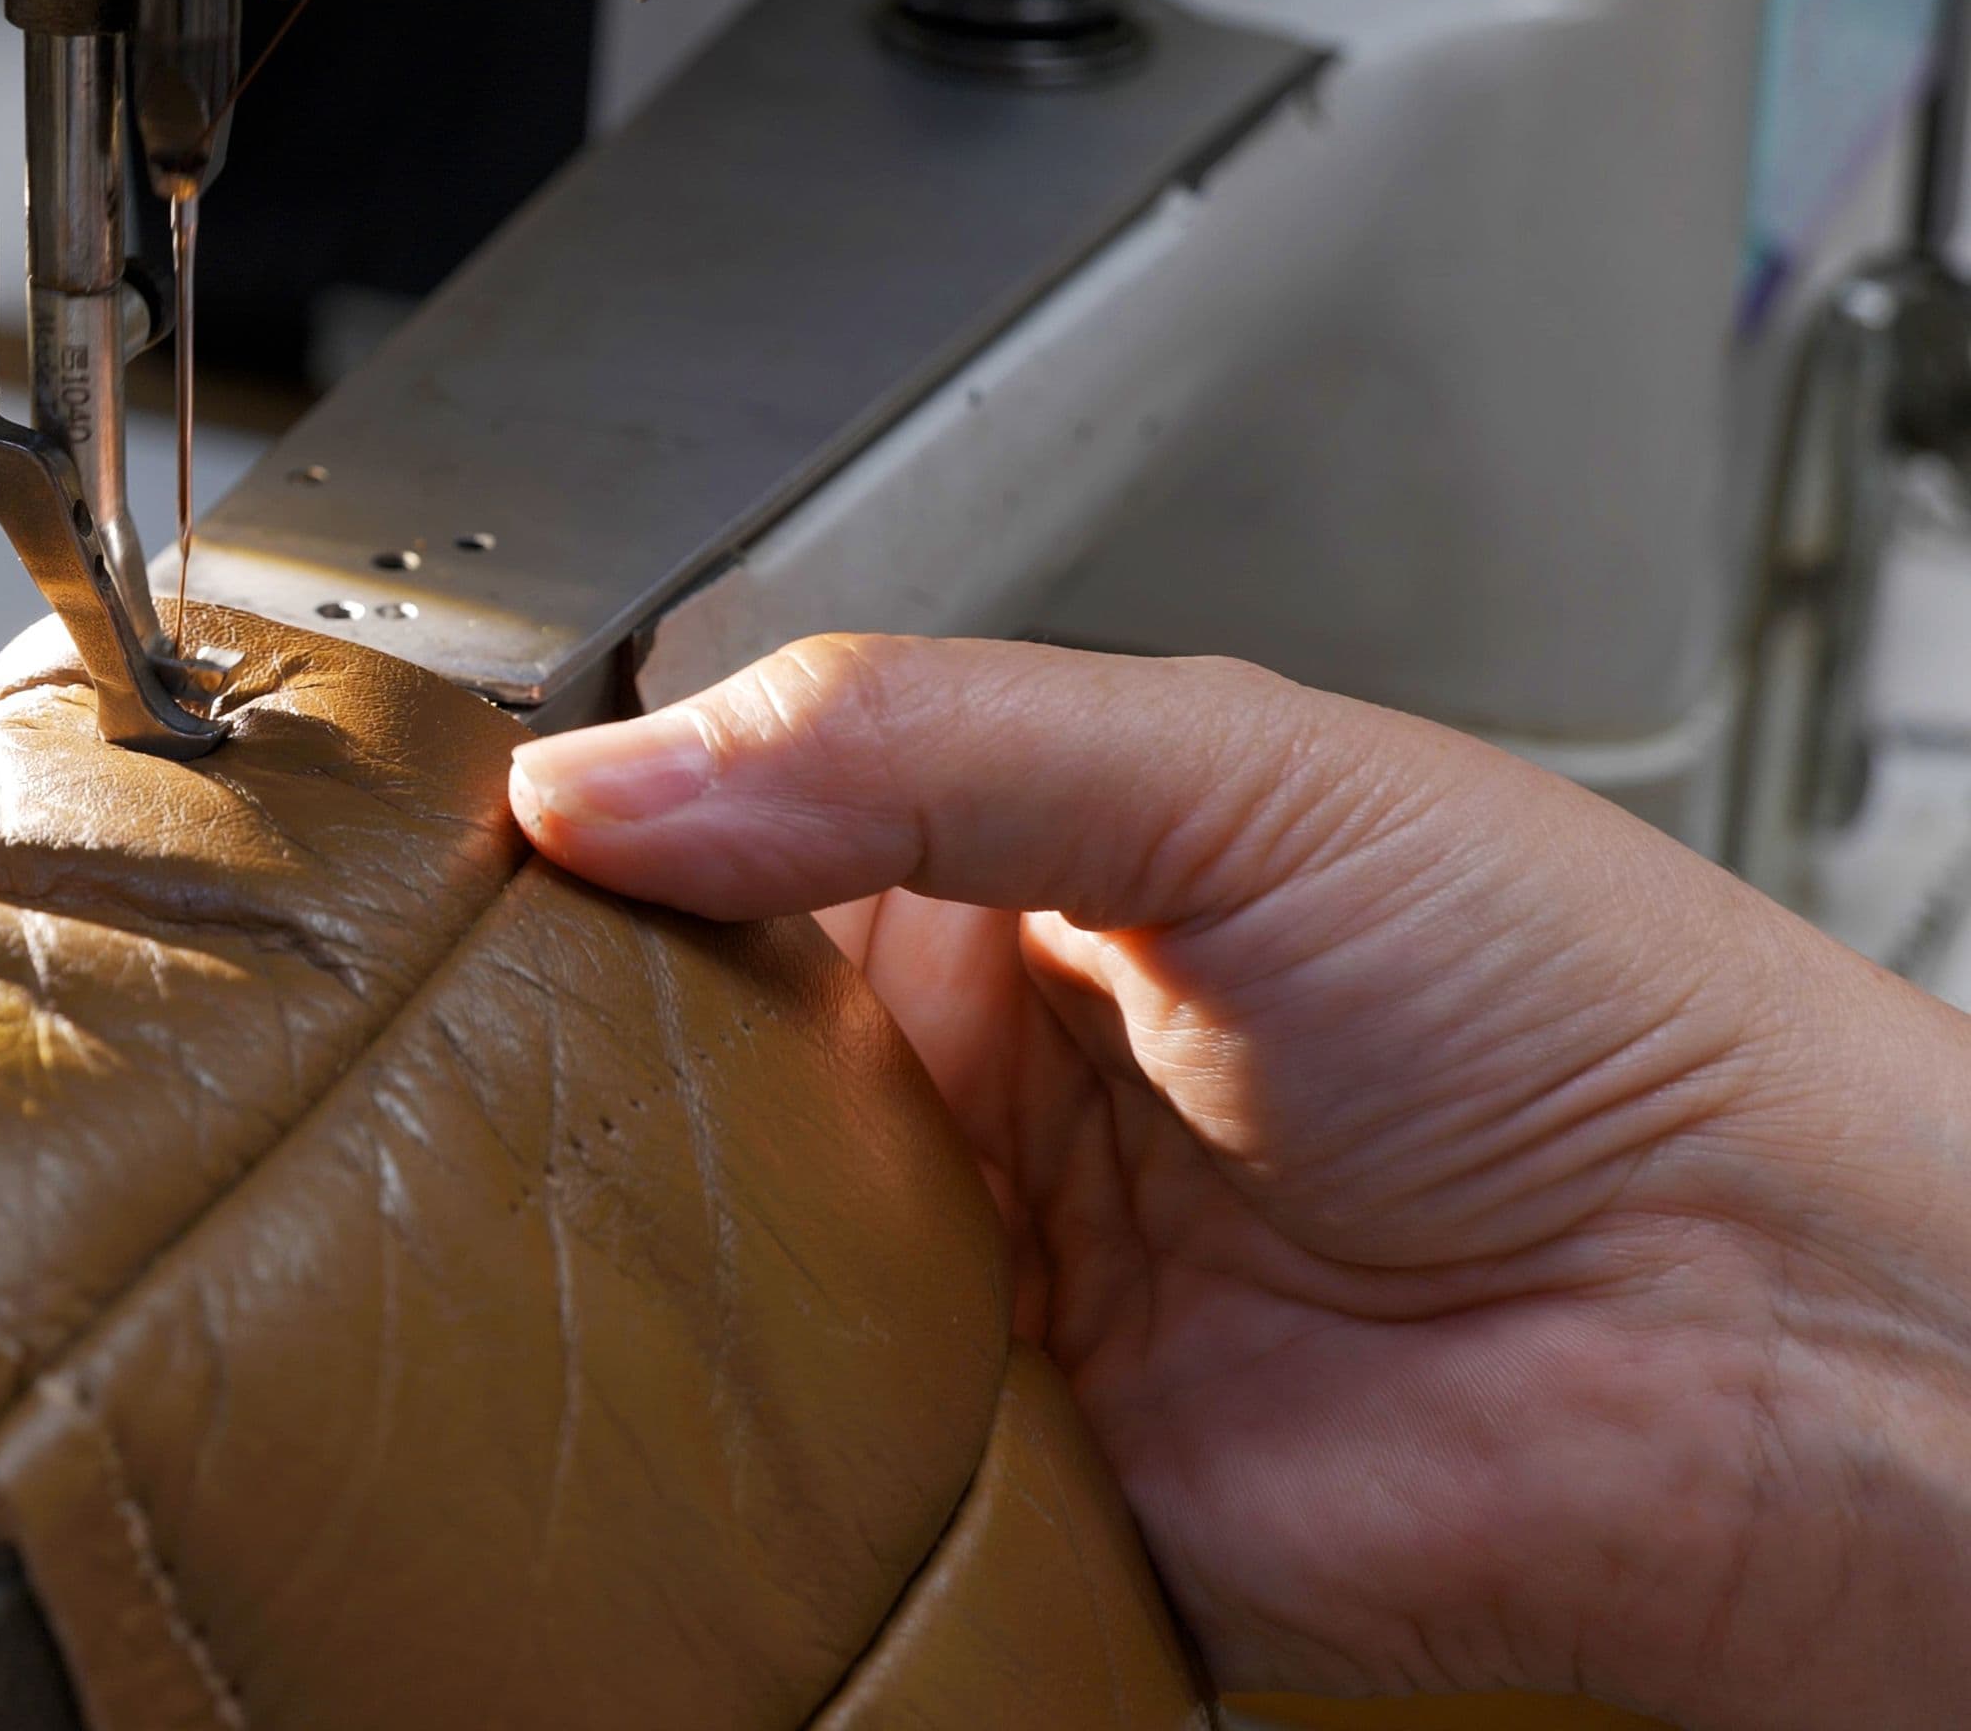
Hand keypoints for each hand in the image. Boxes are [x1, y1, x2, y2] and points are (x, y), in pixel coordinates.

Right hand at [511, 638, 1970, 1730]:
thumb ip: (917, 742)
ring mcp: (977, 1293)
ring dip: (631, 1251)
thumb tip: (614, 778)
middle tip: (472, 1048)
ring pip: (708, 1267)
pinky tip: (668, 1387)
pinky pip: (798, 1472)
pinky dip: (729, 1449)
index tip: (468, 858)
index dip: (595, 843)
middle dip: (575, 1061)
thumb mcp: (1236, 773)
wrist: (1761, 1346)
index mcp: (1008, 878)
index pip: (722, 836)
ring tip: (533, 1208)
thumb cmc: (1591, 1024)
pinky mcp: (996, 1487)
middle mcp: (971, 1088)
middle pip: (676, 1064)